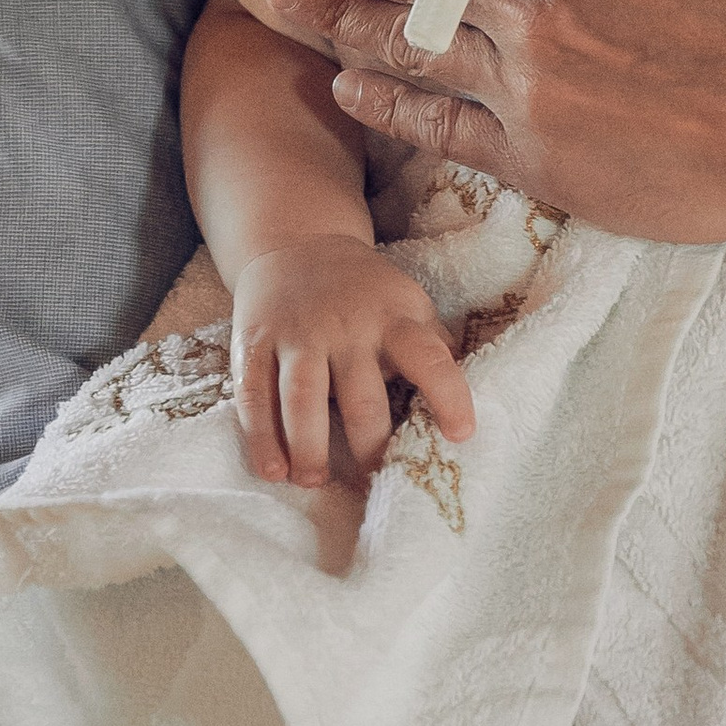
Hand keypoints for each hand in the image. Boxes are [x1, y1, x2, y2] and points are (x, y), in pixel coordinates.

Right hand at [231, 239, 475, 491]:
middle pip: (361, 397)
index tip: (460, 435)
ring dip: (308, 447)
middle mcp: (346, 328)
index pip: (429, 358)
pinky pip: (255, 394)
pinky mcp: (254, 342)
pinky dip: (261, 437)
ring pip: (302, 397)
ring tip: (313, 481)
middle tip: (371, 483)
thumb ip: (434, 347)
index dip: (449, 396)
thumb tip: (471, 401)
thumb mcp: (407, 305)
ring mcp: (297, 334)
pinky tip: (273, 470)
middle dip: (368, 447)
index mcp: (394, 319)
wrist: (297, 242)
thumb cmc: (365, 292)